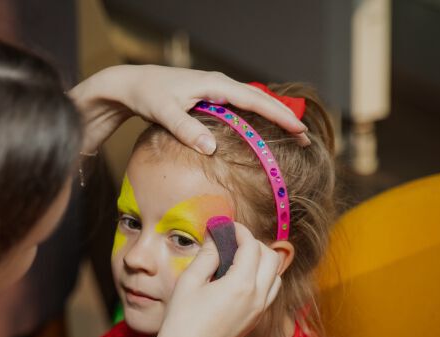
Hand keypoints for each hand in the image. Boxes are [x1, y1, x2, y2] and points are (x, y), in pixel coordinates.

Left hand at [68, 65, 310, 154]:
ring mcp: (218, 92)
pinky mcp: (212, 100)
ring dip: (273, 119)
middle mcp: (221, 85)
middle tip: (306, 138)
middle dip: (285, 117)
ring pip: (253, 105)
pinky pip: (242, 109)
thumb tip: (211, 148)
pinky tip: (265, 134)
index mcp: (215, 85)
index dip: (278, 115)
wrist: (133, 85)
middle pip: (261, 101)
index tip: (298, 129)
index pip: (255, 100)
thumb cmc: (148, 96)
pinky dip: (257, 120)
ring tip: (294, 137)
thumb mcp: (164, 113)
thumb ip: (186, 130)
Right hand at [148, 222, 281, 336]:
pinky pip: (270, 291)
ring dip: (261, 261)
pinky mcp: (256, 321)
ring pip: (276, 275)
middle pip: (271, 257)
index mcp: (242, 285)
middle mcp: (258, 298)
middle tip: (231, 241)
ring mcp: (260, 311)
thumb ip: (207, 254)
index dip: (239, 231)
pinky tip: (238, 278)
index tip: (225, 226)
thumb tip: (216, 234)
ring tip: (236, 259)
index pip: (251, 246)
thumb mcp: (189, 282)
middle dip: (254, 244)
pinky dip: (262, 278)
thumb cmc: (181, 324)